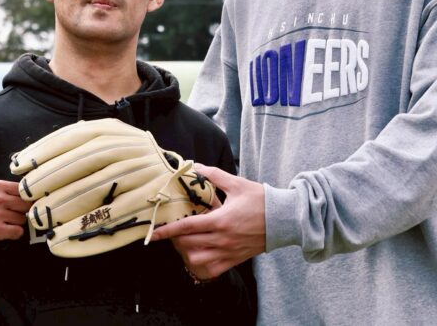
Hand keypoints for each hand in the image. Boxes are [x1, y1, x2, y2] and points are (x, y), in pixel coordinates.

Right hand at [0, 179, 32, 243]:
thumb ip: (6, 190)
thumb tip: (29, 196)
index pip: (24, 190)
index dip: (26, 198)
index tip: (26, 203)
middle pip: (26, 205)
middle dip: (23, 211)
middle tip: (16, 214)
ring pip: (22, 218)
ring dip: (18, 222)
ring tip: (7, 222)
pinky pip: (18, 231)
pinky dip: (15, 233)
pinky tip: (7, 231)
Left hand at [148, 164, 264, 279]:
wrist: (284, 219)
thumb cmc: (261, 200)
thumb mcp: (237, 184)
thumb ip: (214, 175)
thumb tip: (196, 166)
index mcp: (221, 220)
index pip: (187, 227)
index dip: (167, 230)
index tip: (152, 234)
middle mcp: (222, 239)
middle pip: (188, 244)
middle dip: (175, 239)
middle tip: (172, 231)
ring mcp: (228, 252)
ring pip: (197, 260)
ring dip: (187, 252)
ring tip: (186, 242)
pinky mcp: (235, 260)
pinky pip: (212, 270)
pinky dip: (201, 265)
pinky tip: (199, 255)